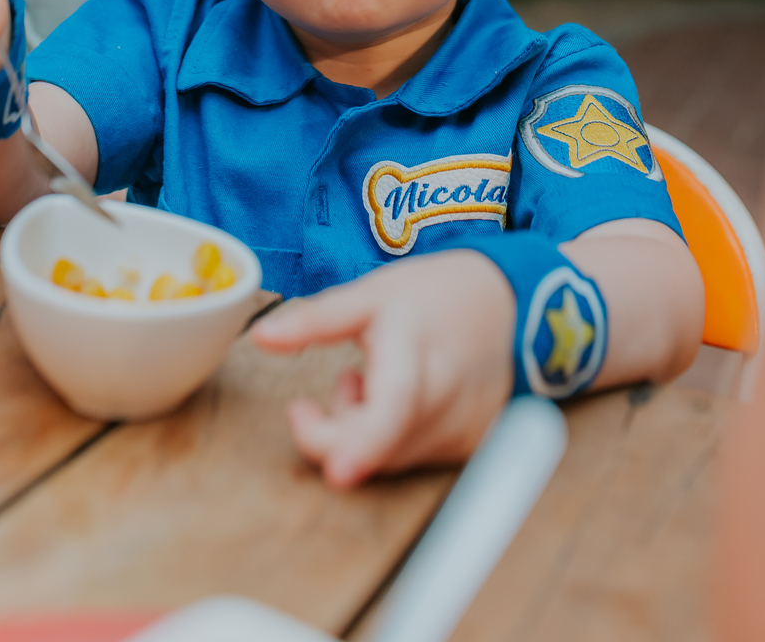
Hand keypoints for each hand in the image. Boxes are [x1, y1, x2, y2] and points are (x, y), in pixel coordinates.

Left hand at [251, 251, 513, 487]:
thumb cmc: (431, 295)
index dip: (365, 443)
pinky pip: (418, 457)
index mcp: (416, 348)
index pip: (394, 406)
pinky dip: (396, 437)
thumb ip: (317, 319)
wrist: (504, 302)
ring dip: (365, 431)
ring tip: (369, 383)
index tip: (338, 470)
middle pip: (381, 445)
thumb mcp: (371, 294)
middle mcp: (447, 395)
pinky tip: (400, 401)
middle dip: (338, 429)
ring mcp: (465, 425)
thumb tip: (260, 336)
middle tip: (340, 385)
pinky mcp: (473, 444)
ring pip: (395, 457)